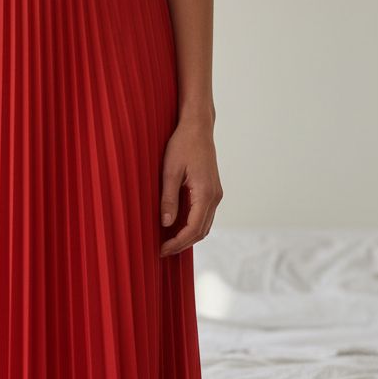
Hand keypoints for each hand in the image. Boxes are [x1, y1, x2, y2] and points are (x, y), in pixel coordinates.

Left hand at [159, 118, 222, 257]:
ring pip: (204, 226)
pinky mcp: (212, 191)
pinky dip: (191, 226)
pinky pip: (204, 216)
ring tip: (167, 242)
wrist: (198, 127)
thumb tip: (166, 224)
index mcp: (205, 193)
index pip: (193, 229)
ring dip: (187, 237)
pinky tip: (175, 227)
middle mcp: (215, 196)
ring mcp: (216, 194)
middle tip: (161, 251)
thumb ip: (168, 199)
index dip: (177, 243)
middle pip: (201, 232)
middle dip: (182, 244)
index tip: (161, 250)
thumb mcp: (169, 171)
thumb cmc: (182, 145)